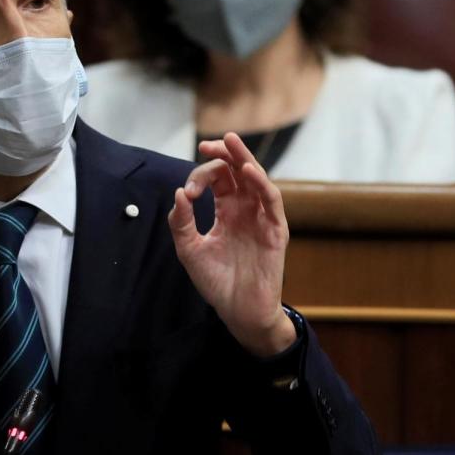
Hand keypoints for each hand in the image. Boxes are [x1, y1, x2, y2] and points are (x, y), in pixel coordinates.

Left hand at [167, 133, 295, 356]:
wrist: (238, 312)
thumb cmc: (217, 282)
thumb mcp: (190, 250)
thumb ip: (181, 223)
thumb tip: (178, 193)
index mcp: (227, 212)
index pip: (218, 181)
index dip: (201, 178)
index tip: (187, 192)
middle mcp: (246, 210)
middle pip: (239, 172)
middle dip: (225, 154)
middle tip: (209, 144)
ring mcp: (262, 218)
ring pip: (257, 179)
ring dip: (244, 159)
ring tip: (231, 142)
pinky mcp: (275, 230)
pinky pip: (272, 201)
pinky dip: (261, 183)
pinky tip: (248, 171)